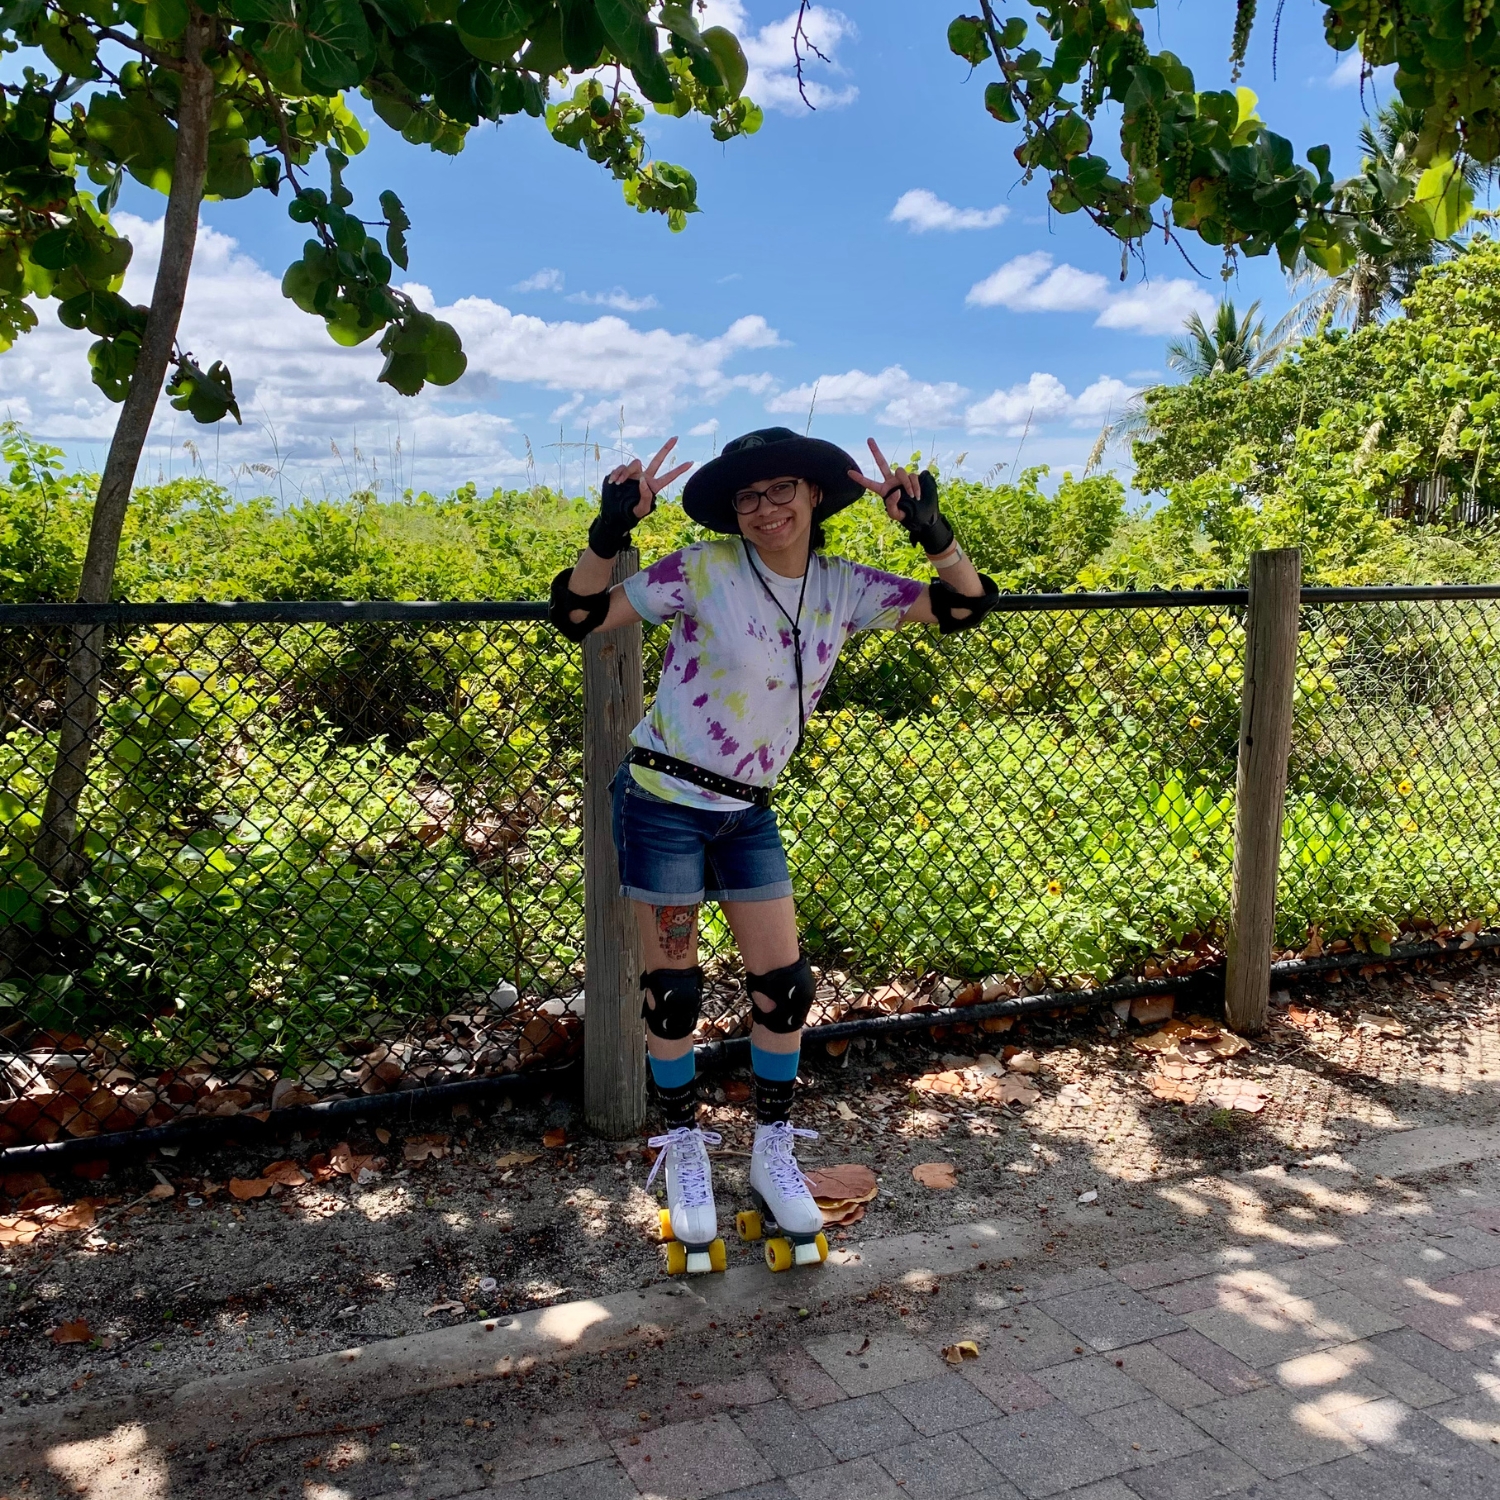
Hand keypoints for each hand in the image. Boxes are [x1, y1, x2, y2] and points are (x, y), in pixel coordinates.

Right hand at [589, 437, 693, 558]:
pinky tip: (613, 482)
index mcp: (653, 486)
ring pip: (635, 463)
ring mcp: (634, 474)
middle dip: (666, 449)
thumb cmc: (631, 513)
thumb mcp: (641, 509)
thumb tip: (642, 480)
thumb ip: (645, 496)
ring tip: (619, 484)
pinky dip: (616, 474)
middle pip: (657, 460)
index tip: (691, 462)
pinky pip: (621, 468)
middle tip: (676, 438)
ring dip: (626, 472)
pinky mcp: (622, 473)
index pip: (668, 477)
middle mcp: (645, 477)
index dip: (679, 470)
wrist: (616, 513)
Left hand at [847, 438, 954, 555]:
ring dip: (906, 483)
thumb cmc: (906, 515)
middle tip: (869, 439)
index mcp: (884, 491)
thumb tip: (896, 491)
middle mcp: (892, 482)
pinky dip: (915, 486)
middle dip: (876, 451)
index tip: (848, 472)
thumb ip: (891, 504)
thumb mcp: (895, 514)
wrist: (921, 515)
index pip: (870, 484)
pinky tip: (917, 495)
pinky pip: (913, 476)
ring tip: (911, 495)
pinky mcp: (914, 478)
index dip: (860, 479)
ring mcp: (902, 479)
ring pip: (900, 471)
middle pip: (882, 463)